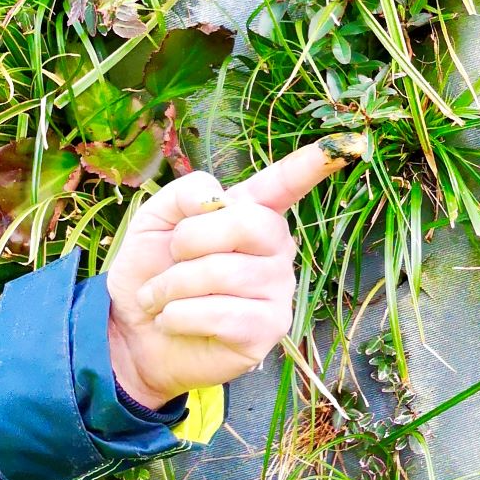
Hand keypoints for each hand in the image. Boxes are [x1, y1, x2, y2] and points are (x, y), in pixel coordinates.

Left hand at [105, 144, 350, 412]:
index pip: (285, 184)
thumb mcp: (154, 220)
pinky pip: (223, 314)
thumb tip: (216, 198)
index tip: (347, 144)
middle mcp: (275, 249)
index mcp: (251, 215)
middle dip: (191, 240)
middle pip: (249, 224)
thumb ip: (183, 194)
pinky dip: (180, 316)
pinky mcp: (268, 330)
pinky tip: (173, 321)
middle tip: (169, 262)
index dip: (311, 165)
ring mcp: (278, 290)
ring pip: (226, 272)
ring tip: (160, 299)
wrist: (133, 334)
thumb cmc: (151, 273)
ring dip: (173, 286)